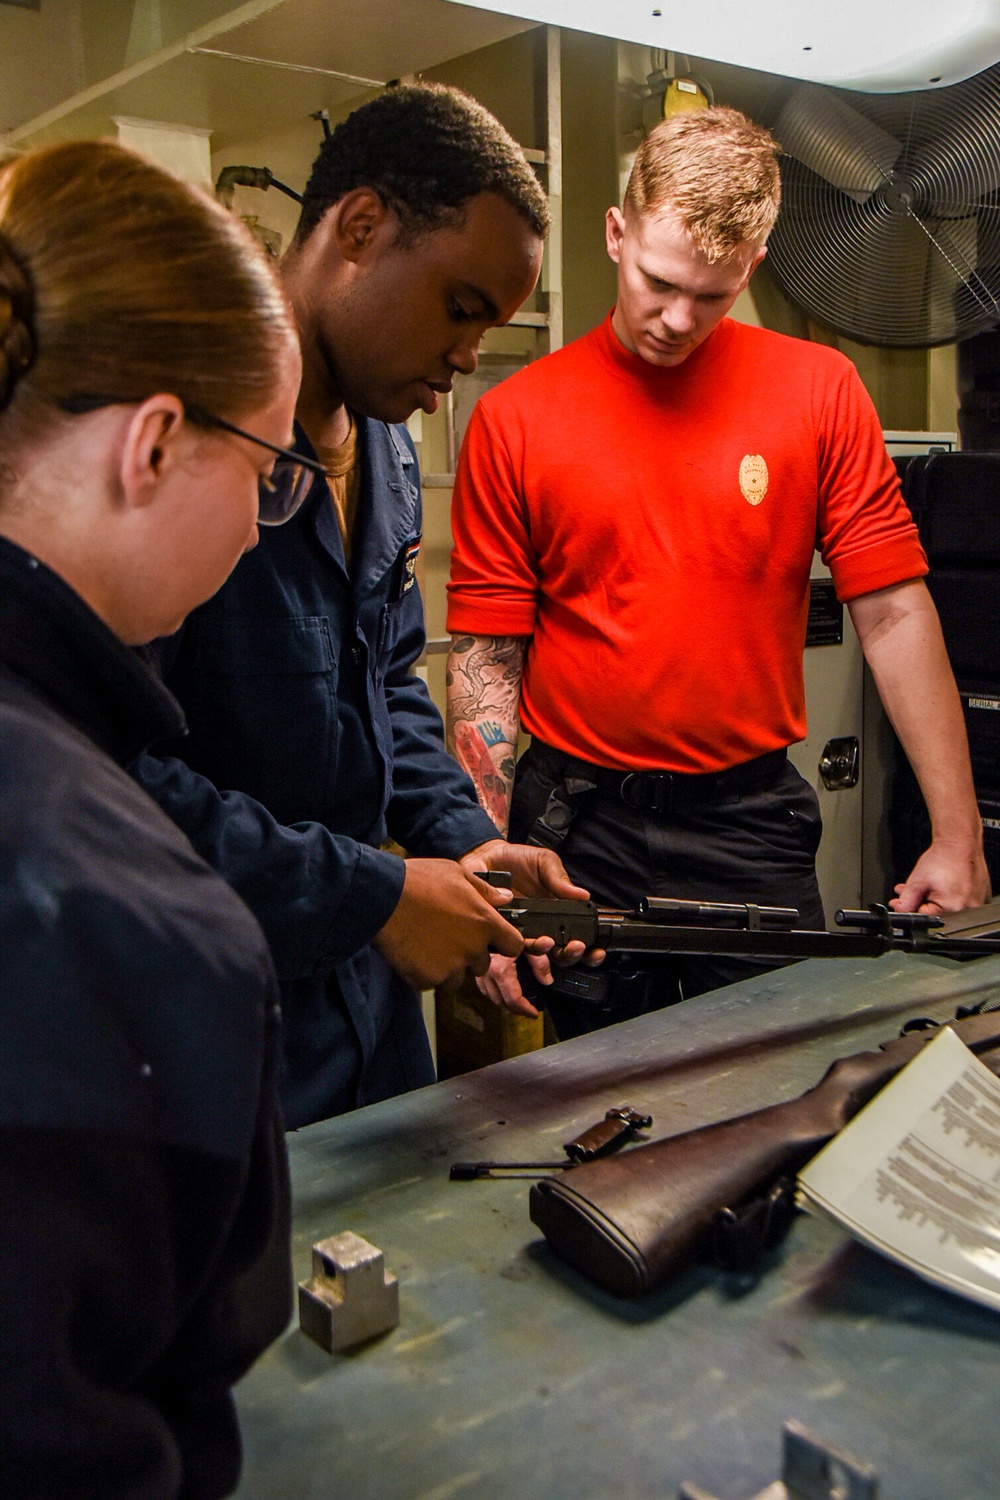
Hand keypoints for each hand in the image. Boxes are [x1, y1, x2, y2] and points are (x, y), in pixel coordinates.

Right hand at [373, 858, 521, 990]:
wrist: (382, 898)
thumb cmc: (418, 881)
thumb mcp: (456, 874)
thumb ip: (485, 890)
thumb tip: (506, 898)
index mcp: (485, 923)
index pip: (514, 946)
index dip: (505, 943)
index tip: (494, 941)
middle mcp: (472, 949)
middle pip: (483, 964)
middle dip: (469, 955)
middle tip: (447, 936)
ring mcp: (451, 967)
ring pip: (457, 977)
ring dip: (447, 967)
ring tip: (427, 943)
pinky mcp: (428, 979)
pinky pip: (432, 982)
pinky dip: (424, 972)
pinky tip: (413, 951)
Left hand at [458, 839, 604, 1013]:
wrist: (487, 856)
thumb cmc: (518, 860)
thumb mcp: (545, 862)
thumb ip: (561, 878)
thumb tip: (583, 894)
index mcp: (558, 912)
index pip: (578, 937)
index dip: (590, 949)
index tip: (596, 950)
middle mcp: (542, 927)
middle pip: (561, 954)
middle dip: (571, 955)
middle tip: (575, 946)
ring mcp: (522, 932)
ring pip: (537, 955)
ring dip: (545, 953)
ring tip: (548, 942)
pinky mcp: (501, 931)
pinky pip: (510, 946)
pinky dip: (519, 945)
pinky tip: (523, 939)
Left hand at [889, 839, 991, 914]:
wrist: (959, 843)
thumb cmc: (943, 859)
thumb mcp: (917, 883)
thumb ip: (906, 901)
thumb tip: (900, 911)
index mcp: (953, 909)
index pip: (924, 916)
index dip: (911, 906)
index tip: (904, 898)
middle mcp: (968, 909)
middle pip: (936, 911)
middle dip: (921, 900)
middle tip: (916, 886)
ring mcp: (977, 903)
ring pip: (947, 906)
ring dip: (933, 896)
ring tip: (930, 881)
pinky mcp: (980, 896)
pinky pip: (960, 900)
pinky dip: (949, 893)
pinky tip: (944, 882)